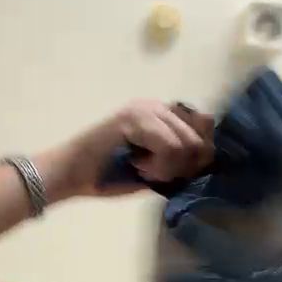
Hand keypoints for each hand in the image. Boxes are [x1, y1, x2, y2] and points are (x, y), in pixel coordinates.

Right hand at [42, 100, 214, 199]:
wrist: (71, 175)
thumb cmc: (110, 176)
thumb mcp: (157, 169)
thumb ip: (182, 159)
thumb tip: (210, 155)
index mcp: (163, 114)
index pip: (205, 125)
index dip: (198, 155)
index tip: (173, 172)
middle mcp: (157, 105)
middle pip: (200, 138)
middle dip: (182, 166)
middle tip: (153, 173)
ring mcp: (146, 108)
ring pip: (186, 145)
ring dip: (167, 168)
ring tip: (142, 169)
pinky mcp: (136, 117)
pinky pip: (170, 148)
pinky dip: (157, 167)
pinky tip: (136, 166)